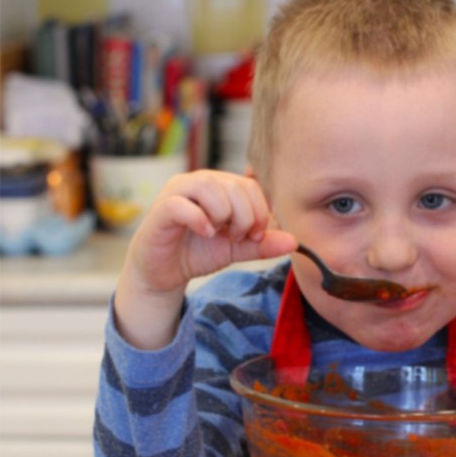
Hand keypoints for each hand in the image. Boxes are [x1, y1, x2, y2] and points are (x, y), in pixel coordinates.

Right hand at [115, 170, 296, 349]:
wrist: (163, 273)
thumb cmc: (196, 253)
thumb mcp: (236, 250)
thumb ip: (261, 244)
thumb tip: (294, 241)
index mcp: (218, 186)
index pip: (250, 185)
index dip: (260, 211)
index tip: (255, 236)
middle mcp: (198, 182)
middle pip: (234, 185)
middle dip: (244, 217)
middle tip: (237, 238)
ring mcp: (177, 193)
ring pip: (210, 187)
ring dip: (223, 216)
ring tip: (218, 235)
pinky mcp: (161, 209)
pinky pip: (183, 205)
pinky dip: (200, 220)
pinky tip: (204, 233)